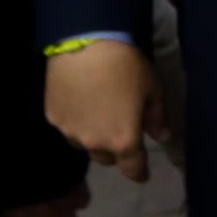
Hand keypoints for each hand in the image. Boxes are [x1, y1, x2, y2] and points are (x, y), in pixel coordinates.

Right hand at [49, 38, 167, 181]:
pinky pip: (68, 127)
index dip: (139, 173)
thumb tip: (162, 136)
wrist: (85, 42)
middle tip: (120, 129)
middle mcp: (95, 143)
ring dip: (94, 136)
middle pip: (107, 158)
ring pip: (84, 144)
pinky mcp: (53, 117)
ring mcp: (70, 132)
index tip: (142, 174)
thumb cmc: (126, 66)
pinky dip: (76, 121)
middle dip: (116, 150)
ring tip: (98, 112)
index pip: (132, 169)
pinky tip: (80, 100)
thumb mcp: (152, 89)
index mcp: (123, 140)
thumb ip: (157, 118)